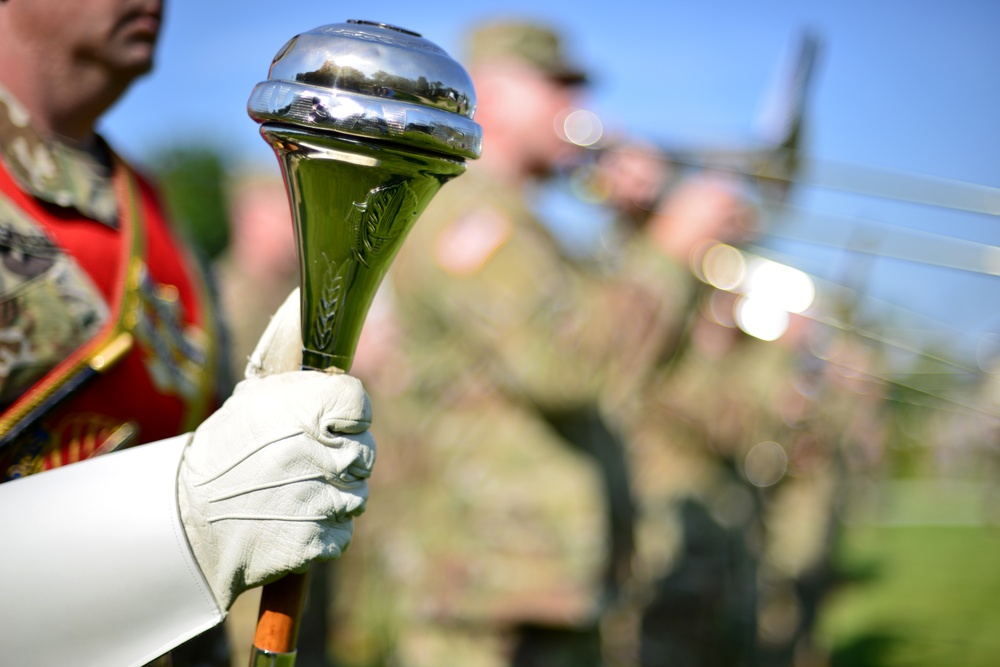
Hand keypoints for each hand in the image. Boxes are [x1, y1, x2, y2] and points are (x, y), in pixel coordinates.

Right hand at [177, 370, 374, 609]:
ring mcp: (317, 499)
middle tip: (313, 466)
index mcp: (299, 411)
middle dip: (345, 460)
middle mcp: (312, 452)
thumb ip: (299, 390)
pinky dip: (326, 532)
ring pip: (358, 496)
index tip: (338, 425)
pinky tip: (294, 523)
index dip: (351, 415)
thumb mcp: (251, 404)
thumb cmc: (222, 455)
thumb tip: (336, 379)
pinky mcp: (314, 540)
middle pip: (365, 452)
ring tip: (299, 496)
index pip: (357, 402)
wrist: (186, 521)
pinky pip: (343, 533)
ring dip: (336, 498)